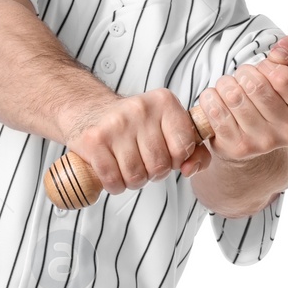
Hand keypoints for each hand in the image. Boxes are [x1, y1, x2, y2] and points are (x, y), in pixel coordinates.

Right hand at [63, 89, 210, 195]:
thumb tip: (189, 170)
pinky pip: (113, 180)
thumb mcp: (170, 129)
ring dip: (133, 181)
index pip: (184, 147)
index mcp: (165, 102)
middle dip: (154, 173)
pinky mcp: (94, 140)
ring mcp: (115, 123)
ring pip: (136, 176)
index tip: (167, 155)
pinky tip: (113, 172)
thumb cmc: (137, 127)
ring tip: (129, 167)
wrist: (91, 111)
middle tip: (144, 162)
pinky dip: (115, 185)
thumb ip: (195, 151)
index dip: (177, 160)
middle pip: (159, 166)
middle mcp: (141, 108)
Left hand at [197, 35, 287, 163]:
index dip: (268, 66)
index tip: (265, 69)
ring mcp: (264, 142)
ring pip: (233, 96)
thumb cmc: (274, 99)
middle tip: (244, 77)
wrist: (256, 137)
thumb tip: (280, 52)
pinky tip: (217, 98)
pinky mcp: (238, 148)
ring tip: (230, 87)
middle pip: (256, 86)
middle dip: (244, 73)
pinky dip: (210, 98)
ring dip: (225, 84)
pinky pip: (216, 112)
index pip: (284, 78)